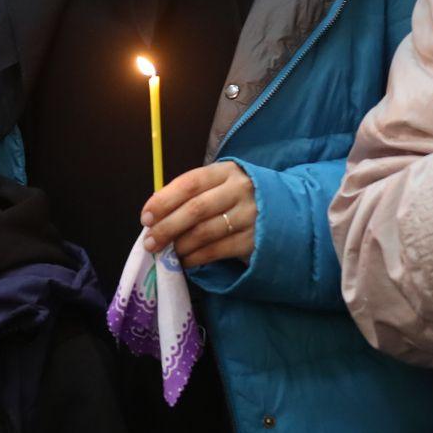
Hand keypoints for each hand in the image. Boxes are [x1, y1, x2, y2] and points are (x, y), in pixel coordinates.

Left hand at [142, 162, 256, 267]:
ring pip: (205, 232)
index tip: (146, 217)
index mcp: (225, 172)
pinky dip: (196, 257)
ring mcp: (250, 215)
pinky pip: (217, 250)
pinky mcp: (254, 239)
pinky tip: (186, 261)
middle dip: (167, 227)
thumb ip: (192, 193)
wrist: (286, 212)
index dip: (164, 200)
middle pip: (195, 209)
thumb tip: (155, 213)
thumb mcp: (219, 184)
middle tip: (150, 242)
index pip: (189, 183)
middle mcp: (239, 190)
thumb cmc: (238, 197)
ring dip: (180, 245)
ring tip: (166, 253)